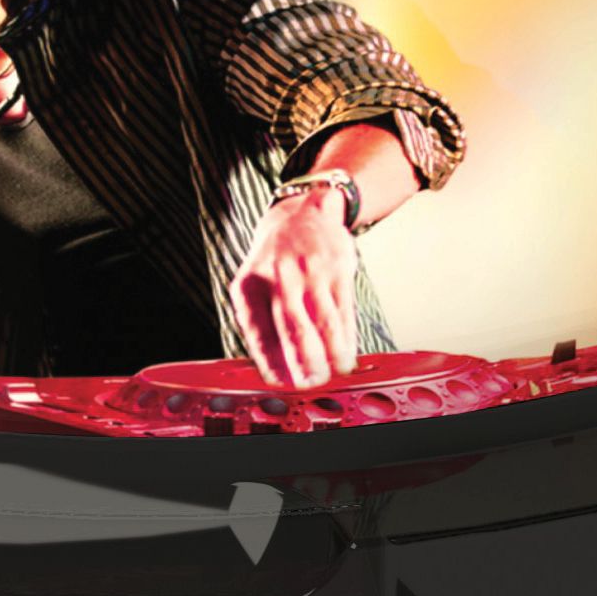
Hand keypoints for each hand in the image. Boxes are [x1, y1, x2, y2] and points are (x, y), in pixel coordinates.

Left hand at [229, 186, 358, 390]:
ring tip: (334, 371)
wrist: (303, 212)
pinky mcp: (336, 267)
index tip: (279, 382)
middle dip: (304, 362)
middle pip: (293, 327)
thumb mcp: (256, 283)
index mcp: (250, 283)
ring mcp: (309, 269)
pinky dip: (346, 336)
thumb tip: (279, 373)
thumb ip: (263, 324)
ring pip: (324, 321)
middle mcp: (279, 274)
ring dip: (331, 353)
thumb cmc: (276, 260)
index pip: (256, 330)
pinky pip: (343, 309)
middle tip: (312, 383)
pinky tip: (346, 351)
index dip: (269, 360)